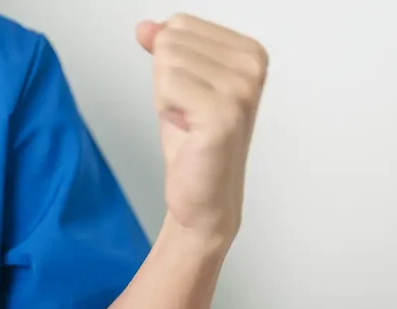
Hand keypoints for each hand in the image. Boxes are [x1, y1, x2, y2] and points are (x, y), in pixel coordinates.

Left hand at [137, 14, 267, 242]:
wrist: (204, 194)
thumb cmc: (194, 141)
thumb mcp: (176, 83)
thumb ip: (164, 48)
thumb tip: (145, 26)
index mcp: (250, 52)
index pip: (180, 25)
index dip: (170, 64)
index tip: (191, 95)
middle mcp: (251, 66)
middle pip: (171, 41)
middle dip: (166, 80)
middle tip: (187, 112)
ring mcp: (240, 89)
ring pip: (166, 63)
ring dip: (166, 98)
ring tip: (189, 122)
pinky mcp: (222, 113)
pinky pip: (166, 86)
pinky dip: (166, 111)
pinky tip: (188, 130)